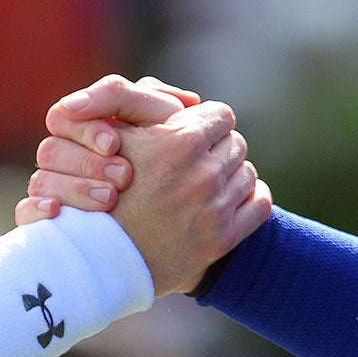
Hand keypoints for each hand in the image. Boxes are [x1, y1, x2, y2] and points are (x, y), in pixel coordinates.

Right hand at [14, 75, 269, 296]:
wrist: (98, 256)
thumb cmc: (103, 188)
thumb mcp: (117, 136)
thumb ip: (146, 105)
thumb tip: (190, 100)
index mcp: (180, 142)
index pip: (221, 115)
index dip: (206, 121)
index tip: (193, 132)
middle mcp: (203, 174)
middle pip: (235, 143)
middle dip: (217, 148)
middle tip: (197, 160)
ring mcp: (214, 209)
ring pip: (247, 173)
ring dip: (231, 175)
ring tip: (207, 183)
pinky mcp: (222, 239)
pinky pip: (259, 205)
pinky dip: (250, 198)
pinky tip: (232, 199)